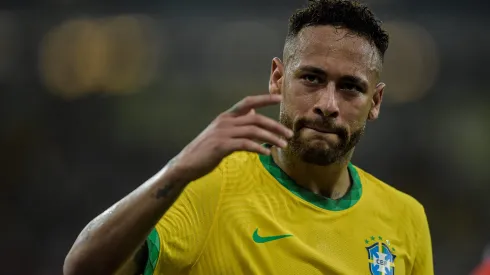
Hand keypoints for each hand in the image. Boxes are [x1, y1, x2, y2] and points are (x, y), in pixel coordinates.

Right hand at [170, 94, 292, 182]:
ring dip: (271, 138)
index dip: (264, 98)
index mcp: (226, 116)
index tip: (280, 97)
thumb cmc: (206, 149)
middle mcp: (225, 121)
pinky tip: (267, 153)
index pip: (248, 102)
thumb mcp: (222, 132)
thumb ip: (237, 122)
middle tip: (289, 134)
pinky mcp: (221, 146)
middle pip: (256, 119)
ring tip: (283, 145)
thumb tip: (253, 112)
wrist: (186, 164)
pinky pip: (245, 144)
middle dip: (275, 125)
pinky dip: (258, 148)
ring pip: (253, 131)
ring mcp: (222, 133)